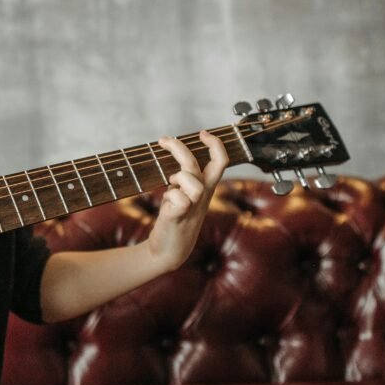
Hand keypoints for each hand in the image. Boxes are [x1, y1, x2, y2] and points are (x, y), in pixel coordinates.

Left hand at [147, 130, 227, 272]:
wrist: (168, 252)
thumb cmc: (175, 221)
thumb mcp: (184, 197)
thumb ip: (184, 180)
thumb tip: (176, 165)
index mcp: (206, 189)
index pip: (220, 162)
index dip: (215, 144)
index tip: (202, 133)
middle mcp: (202, 197)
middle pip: (200, 165)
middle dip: (181, 148)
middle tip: (163, 140)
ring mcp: (192, 207)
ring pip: (192, 182)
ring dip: (178, 177)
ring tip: (170, 185)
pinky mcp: (178, 217)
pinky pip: (179, 199)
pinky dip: (169, 196)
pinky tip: (166, 205)